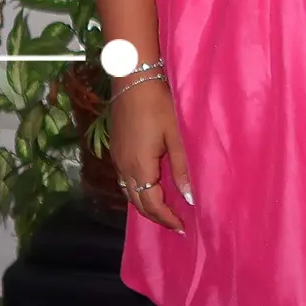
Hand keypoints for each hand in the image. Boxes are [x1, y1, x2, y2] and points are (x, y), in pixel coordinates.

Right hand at [109, 77, 189, 233]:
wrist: (133, 78)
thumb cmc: (159, 104)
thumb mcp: (176, 136)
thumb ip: (182, 169)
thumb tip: (190, 199)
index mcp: (140, 167)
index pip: (151, 204)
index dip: (166, 218)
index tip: (182, 227)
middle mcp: (124, 168)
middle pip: (137, 203)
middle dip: (155, 216)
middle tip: (174, 223)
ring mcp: (117, 159)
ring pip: (129, 192)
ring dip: (145, 204)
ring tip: (164, 210)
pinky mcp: (116, 149)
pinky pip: (125, 180)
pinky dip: (138, 190)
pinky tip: (150, 187)